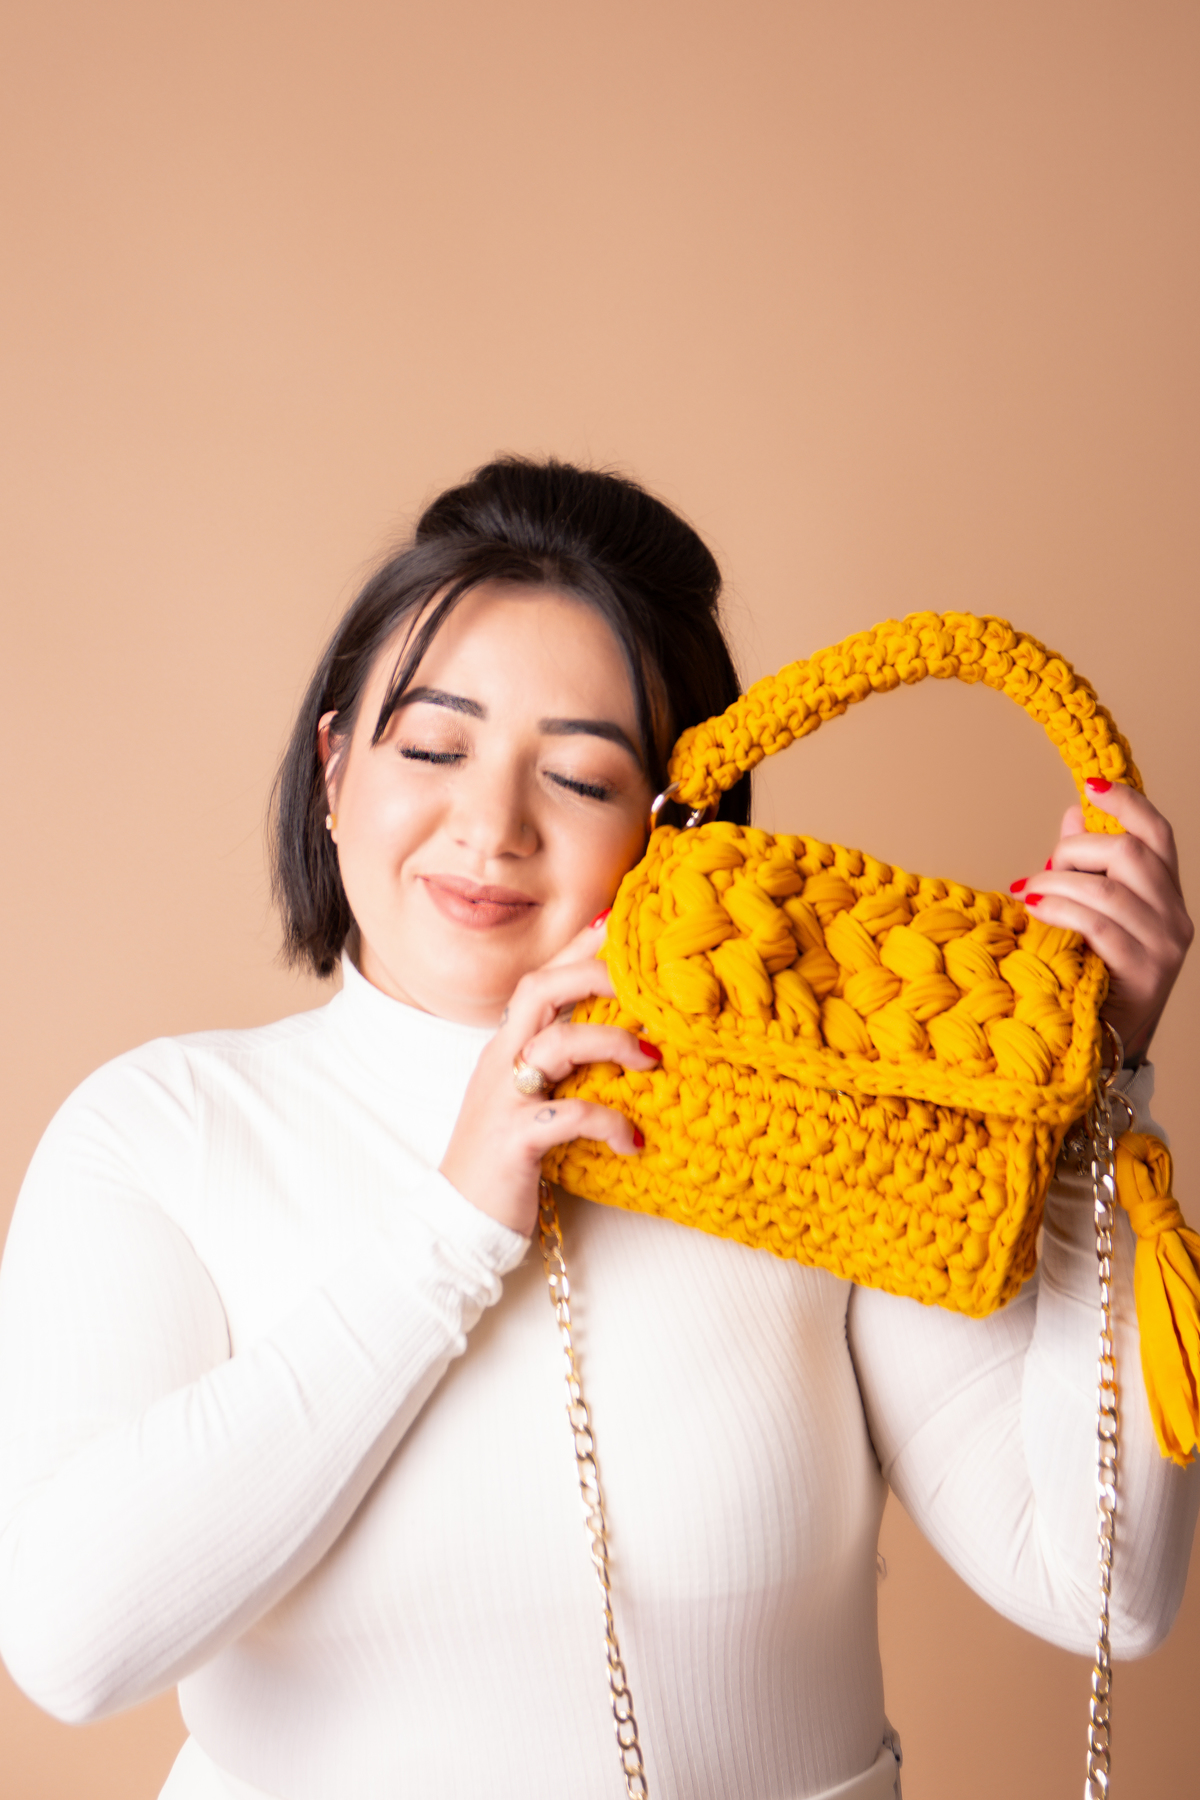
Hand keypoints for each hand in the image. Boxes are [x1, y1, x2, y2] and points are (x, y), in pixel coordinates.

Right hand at [438, 914, 657, 1235]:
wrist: (459, 1221)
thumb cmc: (505, 1158)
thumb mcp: (532, 1099)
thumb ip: (564, 1065)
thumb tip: (624, 1036)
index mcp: (506, 1046)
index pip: (540, 978)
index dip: (578, 947)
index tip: (619, 920)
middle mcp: (501, 1061)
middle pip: (541, 989)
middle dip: (595, 974)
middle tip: (645, 980)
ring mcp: (506, 1098)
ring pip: (559, 1044)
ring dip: (613, 1043)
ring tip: (653, 1058)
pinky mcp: (516, 1139)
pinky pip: (570, 1115)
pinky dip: (610, 1122)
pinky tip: (634, 1140)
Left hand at [1011, 781, 1193, 1062]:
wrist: (1106, 1042)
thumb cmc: (1094, 974)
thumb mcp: (1092, 913)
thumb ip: (1086, 866)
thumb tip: (1072, 815)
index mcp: (1165, 894)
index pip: (1158, 833)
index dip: (1127, 804)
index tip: (1092, 786)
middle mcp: (1174, 916)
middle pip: (1131, 853)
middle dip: (1077, 851)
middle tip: (1043, 869)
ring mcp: (1164, 946)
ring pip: (1109, 890)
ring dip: (1058, 882)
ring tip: (1027, 892)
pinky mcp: (1143, 972)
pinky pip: (1099, 926)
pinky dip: (1061, 911)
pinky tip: (1035, 910)